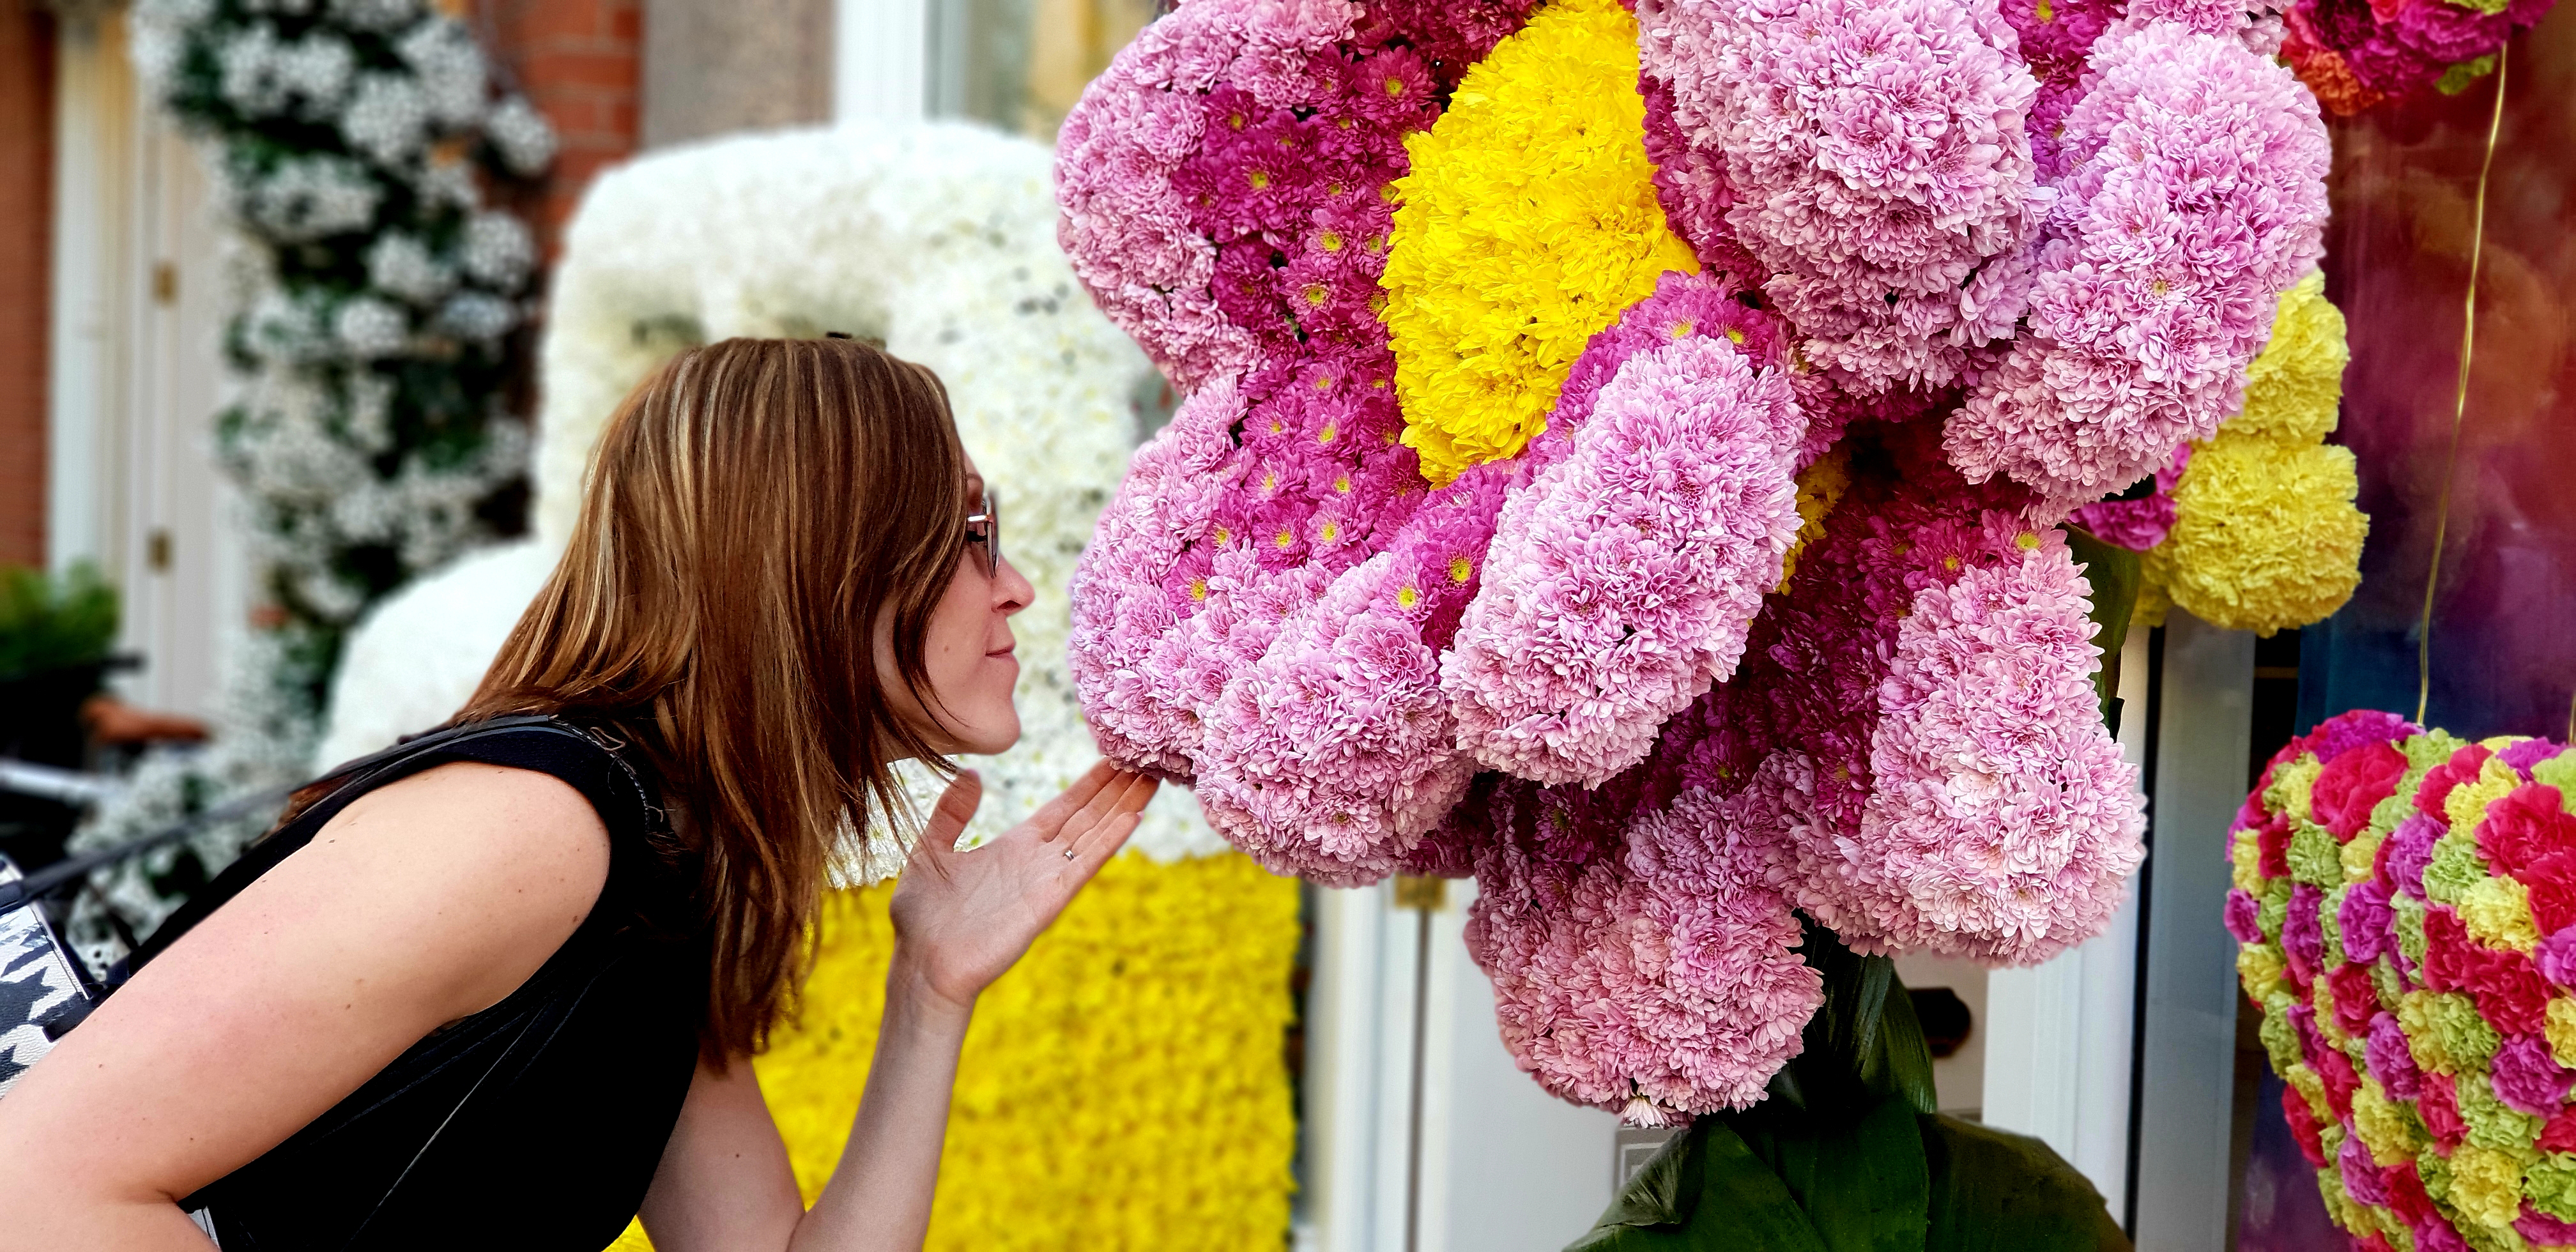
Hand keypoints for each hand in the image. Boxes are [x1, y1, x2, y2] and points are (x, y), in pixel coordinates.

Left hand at [885, 761, 1157, 1015]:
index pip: (1063, 807)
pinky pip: (1086, 863)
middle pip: (1088, 816)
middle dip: (1116, 788)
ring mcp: (1046, 879)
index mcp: (1013, 847)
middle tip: (1146, 757)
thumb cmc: (921, 919)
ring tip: (1151, 776)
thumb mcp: (929, 851)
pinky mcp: (1049, 899)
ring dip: (1123, 805)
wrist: (920, 964)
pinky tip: (1134, 816)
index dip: (1089, 784)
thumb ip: (951, 813)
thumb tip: (972, 774)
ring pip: (1095, 834)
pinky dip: (1111, 839)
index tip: (1114, 757)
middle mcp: (1037, 861)